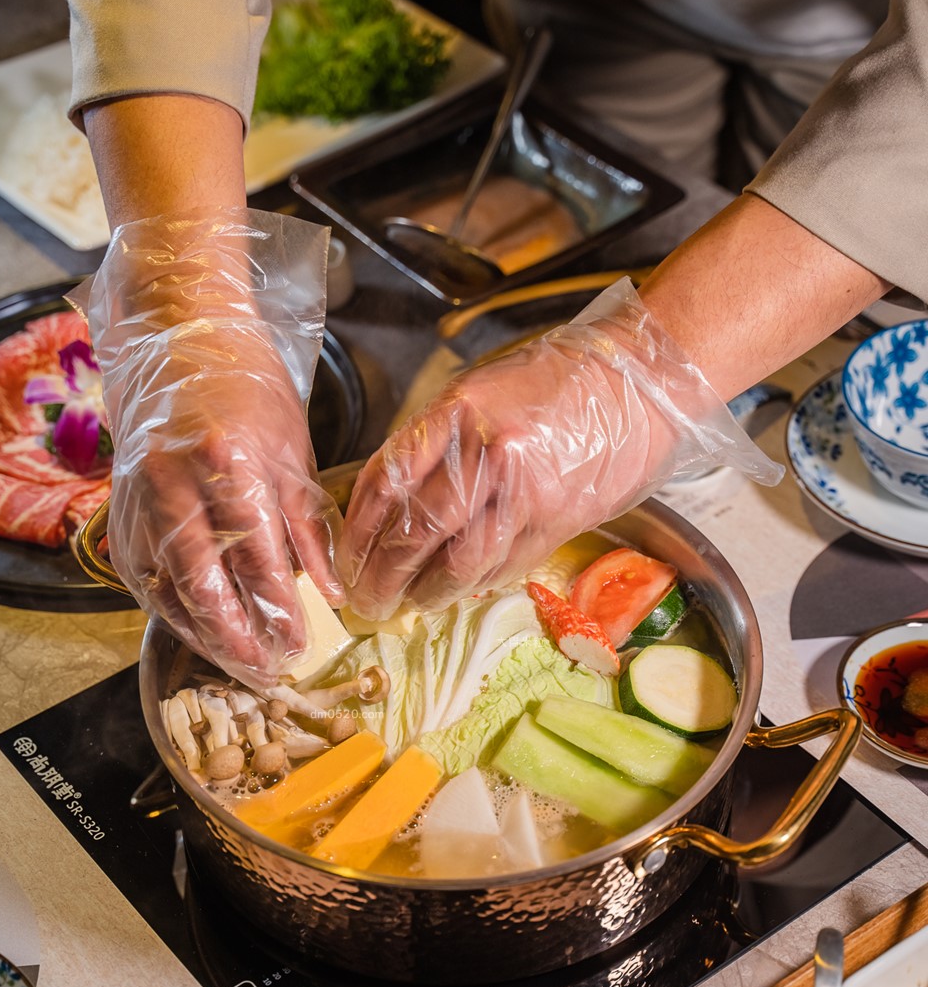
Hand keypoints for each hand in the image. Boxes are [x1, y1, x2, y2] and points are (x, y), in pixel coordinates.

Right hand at [106, 337, 340, 677]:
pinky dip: (176, 614)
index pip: (253, 551)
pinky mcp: (119, 519)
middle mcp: (170, 483)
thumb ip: (309, 528)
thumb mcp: (293, 455)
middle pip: (201, 581)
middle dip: (236, 636)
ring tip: (242, 666)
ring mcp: (137, 502)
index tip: (301, 642)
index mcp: (224, 459)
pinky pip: (145, 581)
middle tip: (268, 671)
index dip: (276, 605)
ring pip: (167, 588)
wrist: (180, 348)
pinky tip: (205, 637)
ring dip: (204, 635)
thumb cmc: (246, 396)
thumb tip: (329, 592)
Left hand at [340, 278, 778, 617]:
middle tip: (366, 602)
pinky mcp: (558, 521)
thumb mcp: (480, 391)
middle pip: (415, 531)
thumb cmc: (559, 381)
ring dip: (427, 592)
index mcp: (457, 412)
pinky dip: (474, 584)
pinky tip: (456, 591)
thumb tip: (391, 499)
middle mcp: (486, 453)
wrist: (641, 384)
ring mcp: (525, 492)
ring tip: (407, 605)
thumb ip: (436, 441)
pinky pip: (503, 565)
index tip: (346, 559)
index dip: (359, 531)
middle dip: (383, 576)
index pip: (387, 482)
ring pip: (459, 562)